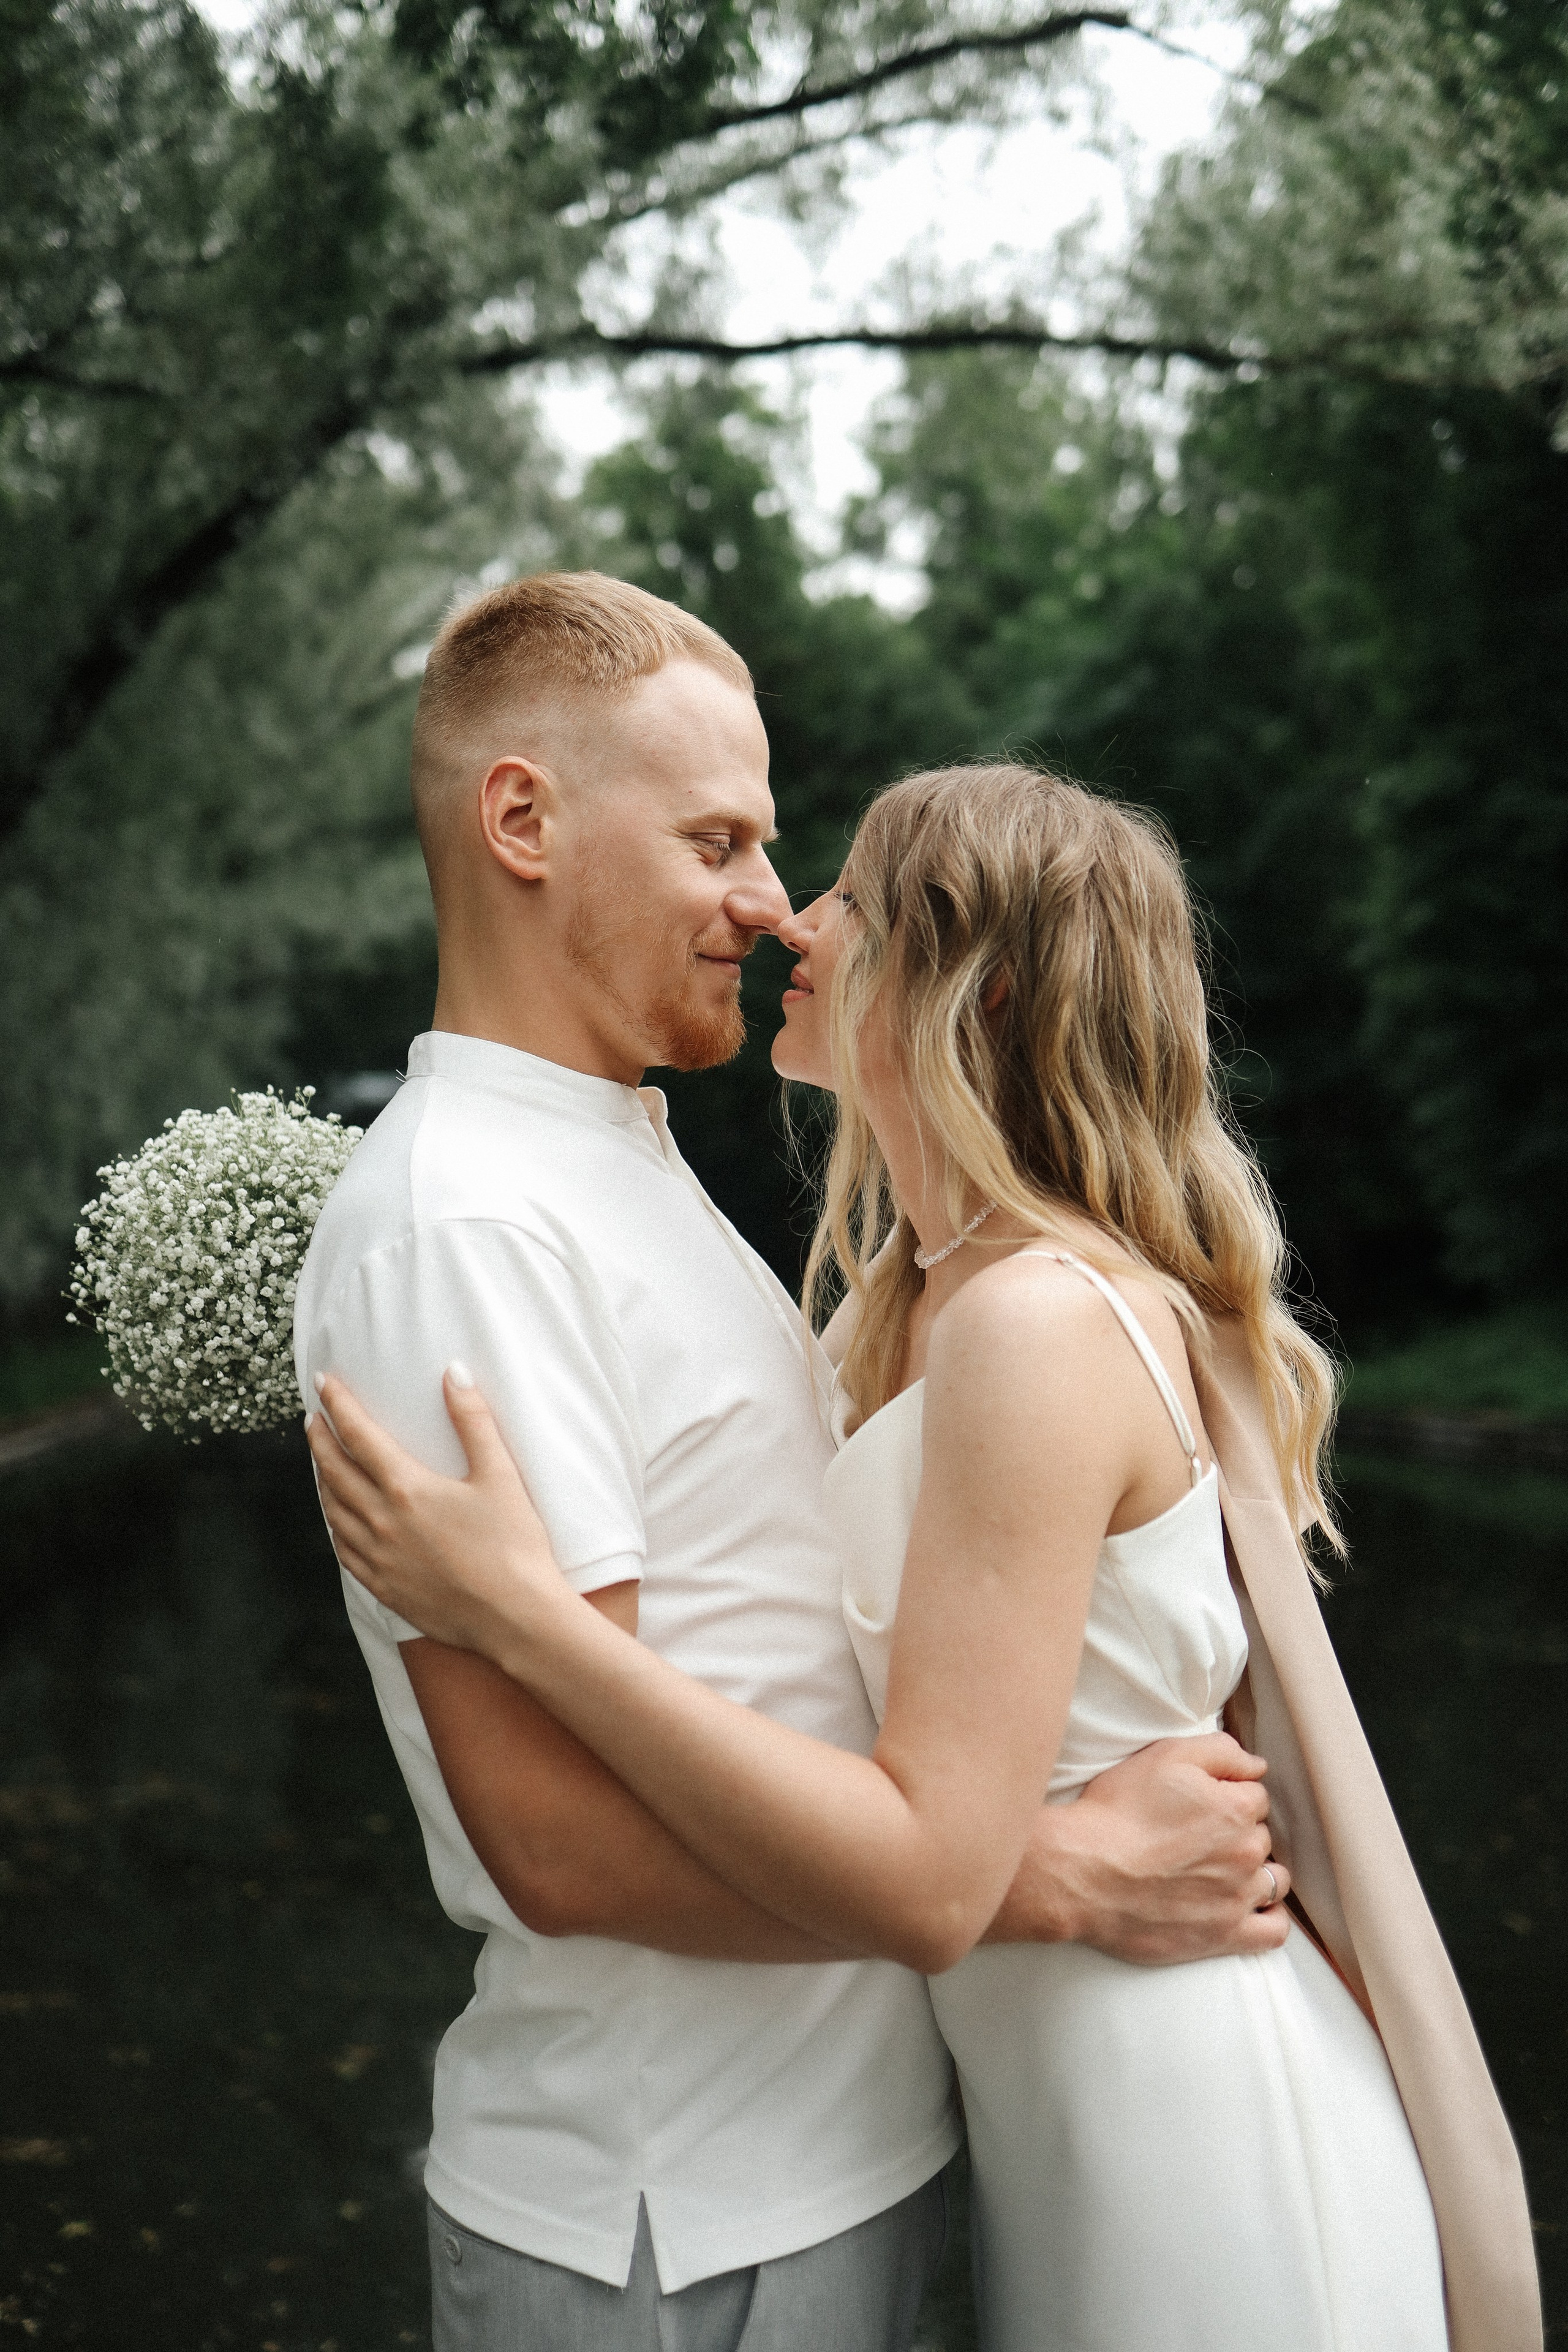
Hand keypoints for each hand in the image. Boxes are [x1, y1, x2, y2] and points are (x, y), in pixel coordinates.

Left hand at [305, 1367, 572, 1657]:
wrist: (514, 1617)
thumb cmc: (514, 1545)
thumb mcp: (500, 1474)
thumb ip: (473, 1420)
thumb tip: (455, 1371)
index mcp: (406, 1489)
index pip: (358, 1435)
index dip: (338, 1404)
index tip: (324, 1381)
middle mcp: (382, 1522)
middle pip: (335, 1470)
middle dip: (320, 1439)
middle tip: (314, 1417)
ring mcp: (378, 1558)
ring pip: (334, 1510)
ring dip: (323, 1480)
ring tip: (323, 1462)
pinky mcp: (383, 1587)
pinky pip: (344, 1550)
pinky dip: (335, 1525)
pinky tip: (340, 1519)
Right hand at [982, 1734, 1290, 1963]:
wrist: (1082, 1873)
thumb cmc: (1117, 1812)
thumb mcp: (1164, 1757)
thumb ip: (1220, 1752)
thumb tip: (1257, 1765)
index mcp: (1234, 1809)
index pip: (1256, 1796)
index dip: (1228, 1795)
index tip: (1201, 1803)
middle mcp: (1244, 1853)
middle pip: (1261, 1837)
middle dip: (1238, 1832)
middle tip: (1198, 1835)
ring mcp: (1237, 1898)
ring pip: (1274, 1880)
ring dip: (1256, 1871)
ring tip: (1224, 1870)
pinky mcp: (1223, 1935)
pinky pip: (1273, 1931)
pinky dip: (1271, 1918)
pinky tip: (1255, 1907)